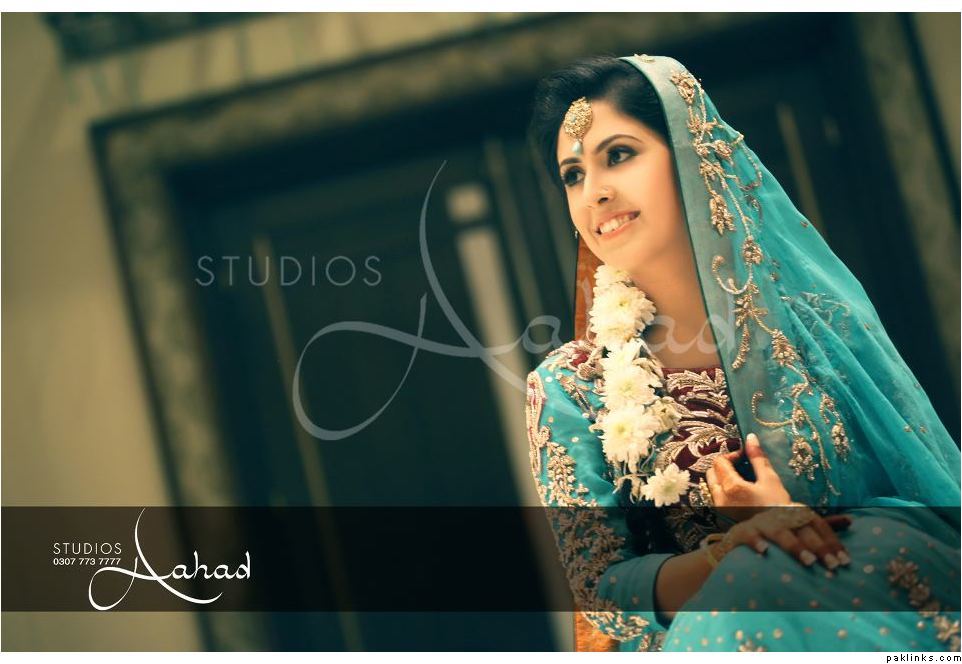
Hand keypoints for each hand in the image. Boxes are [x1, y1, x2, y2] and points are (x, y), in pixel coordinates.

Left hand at [705, 432, 790, 520]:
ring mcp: (720, 509)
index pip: (720, 461)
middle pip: (712, 472)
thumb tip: (750, 438)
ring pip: (713, 485)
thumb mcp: (770, 480)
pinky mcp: (723, 517)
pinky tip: (740, 492)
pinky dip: (724, 490)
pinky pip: (717, 497)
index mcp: (731, 487)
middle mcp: (720, 498)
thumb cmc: (778, 508)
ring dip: (723, 478)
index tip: (745, 457)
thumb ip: (758, 458)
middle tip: (742, 466)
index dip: (732, 455)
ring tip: (742, 479)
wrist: (780, 538)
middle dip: (724, 465)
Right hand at [730, 506, 852, 569]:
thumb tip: (850, 520)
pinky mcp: (742, 531)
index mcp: (794, 512)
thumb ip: (823, 526)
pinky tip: (763, 551)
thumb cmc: (776, 531)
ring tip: (808, 561)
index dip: (832, 541)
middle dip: (819, 546)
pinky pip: (749, 535)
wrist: (740, 531)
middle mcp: (779, 514)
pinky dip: (755, 541)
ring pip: (779, 532)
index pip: (817, 524)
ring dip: (794, 546)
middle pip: (802, 529)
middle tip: (832, 565)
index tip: (845, 561)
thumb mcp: (798, 525)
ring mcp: (760, 522)